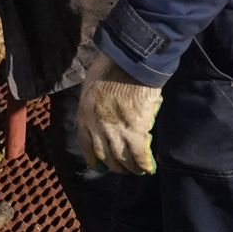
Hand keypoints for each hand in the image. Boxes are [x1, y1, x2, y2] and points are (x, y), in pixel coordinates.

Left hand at [76, 51, 162, 174]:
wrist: (129, 61)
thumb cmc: (110, 66)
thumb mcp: (91, 85)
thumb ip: (93, 102)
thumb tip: (100, 111)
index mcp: (85, 113)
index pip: (85, 143)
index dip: (92, 157)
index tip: (98, 165)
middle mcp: (97, 126)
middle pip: (104, 155)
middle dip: (114, 165)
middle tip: (122, 168)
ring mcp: (116, 130)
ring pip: (122, 159)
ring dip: (130, 168)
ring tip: (136, 170)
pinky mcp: (136, 131)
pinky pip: (139, 155)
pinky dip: (143, 164)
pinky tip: (148, 167)